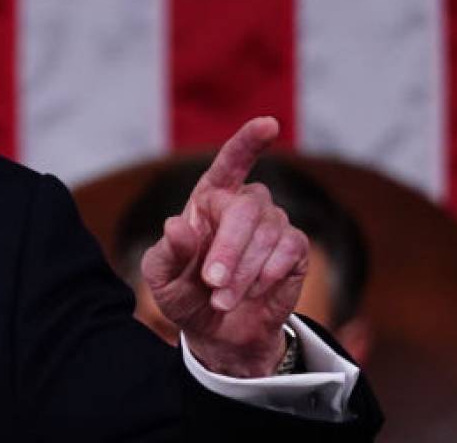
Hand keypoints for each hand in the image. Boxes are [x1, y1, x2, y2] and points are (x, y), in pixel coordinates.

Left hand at [140, 118, 304, 377]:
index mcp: (208, 199)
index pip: (231, 162)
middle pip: (245, 208)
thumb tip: (176, 224)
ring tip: (224, 300)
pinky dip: (269, 274)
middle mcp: (243, 204)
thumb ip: (167, 253)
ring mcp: (272, 224)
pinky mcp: (294, 249)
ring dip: (244, 272)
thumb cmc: (185, 294)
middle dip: (229, 249)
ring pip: (268, 233)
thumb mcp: (162, 278)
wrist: (217, 331)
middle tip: (213, 284)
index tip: (269, 125)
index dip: (248, 141)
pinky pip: (290, 250)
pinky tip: (255, 291)